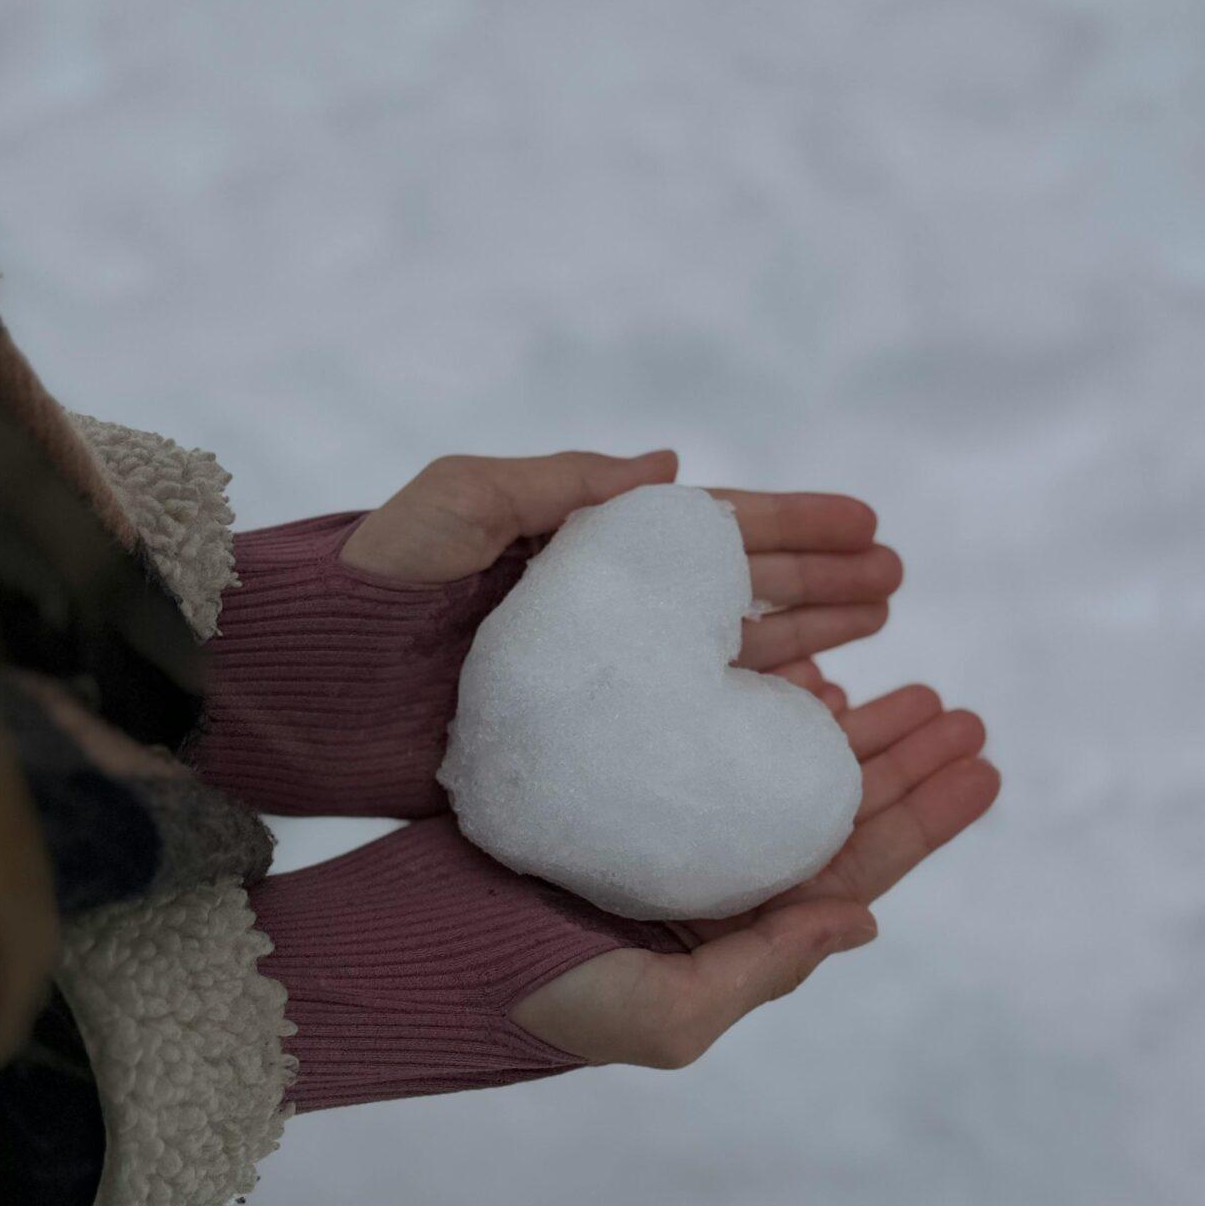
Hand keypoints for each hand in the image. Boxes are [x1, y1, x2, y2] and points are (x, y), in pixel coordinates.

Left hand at [341, 451, 902, 669]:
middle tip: (896, 587)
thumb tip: (671, 466)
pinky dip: (748, 713)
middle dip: (820, 584)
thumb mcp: (462, 501)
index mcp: (582, 542)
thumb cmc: (373, 582)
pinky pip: (688, 721)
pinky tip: (804, 714)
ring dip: (802, 645)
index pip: (711, 532)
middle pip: (736, 592)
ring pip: (726, 655)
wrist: (308, 685)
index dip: (795, 527)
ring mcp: (597, 675)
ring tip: (876, 642)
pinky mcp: (584, 738)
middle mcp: (602, 608)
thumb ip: (564, 482)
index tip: (869, 526)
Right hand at [509, 683, 998, 1067]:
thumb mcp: (667, 1016)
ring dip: (849, 728)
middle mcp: (722, 878)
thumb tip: (865, 917)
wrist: (429, 948)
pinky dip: (763, 705)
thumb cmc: (544, 996)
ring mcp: (678, 831)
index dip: (926, 817)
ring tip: (905, 682)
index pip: (856, 868)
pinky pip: (716, 737)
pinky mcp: (631, 785)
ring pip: (786, 769)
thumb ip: (767, 968)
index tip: (984, 764)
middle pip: (836, 809)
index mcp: (743, 934)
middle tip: (959, 709)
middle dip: (903, 760)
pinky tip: (806, 672)